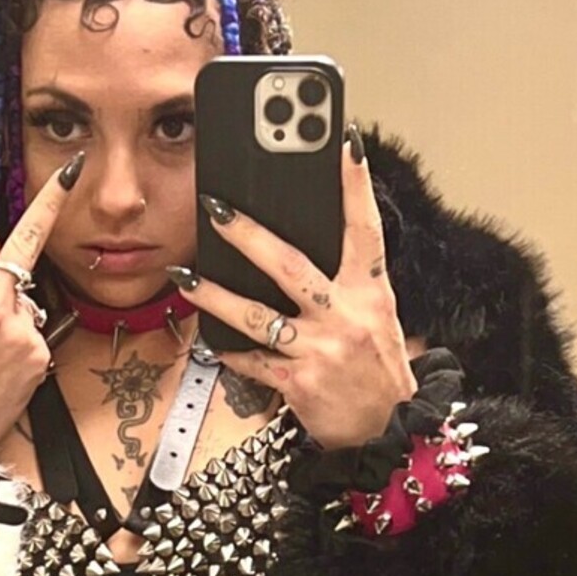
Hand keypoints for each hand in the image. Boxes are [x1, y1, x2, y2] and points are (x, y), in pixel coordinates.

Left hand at [177, 133, 415, 451]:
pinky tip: (208, 339)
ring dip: (215, 295)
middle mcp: (347, 316)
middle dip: (249, 235)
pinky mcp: (298, 383)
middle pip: (291, 266)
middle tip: (217, 207)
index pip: (365, 228)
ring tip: (186, 276)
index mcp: (372, 292)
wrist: (391, 433)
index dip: (355, 185)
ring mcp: (321, 350)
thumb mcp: (378, 319)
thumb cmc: (378, 371)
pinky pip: (252, 360)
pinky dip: (229, 350)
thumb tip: (311, 244)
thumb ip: (349, 284)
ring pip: (257, 315)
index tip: (344, 142)